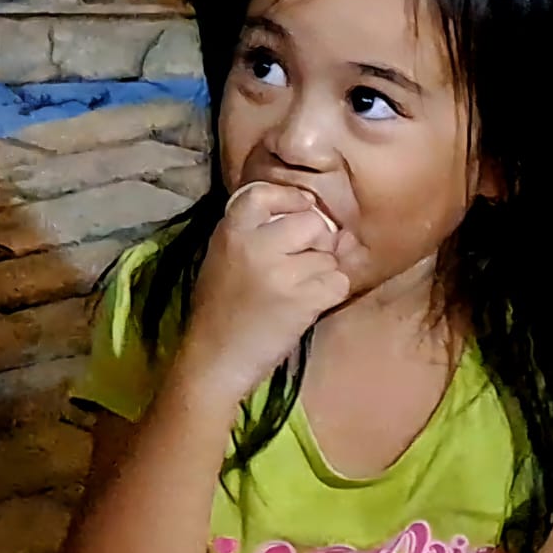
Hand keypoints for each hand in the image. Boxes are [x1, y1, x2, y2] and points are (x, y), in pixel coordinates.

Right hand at [179, 183, 350, 397]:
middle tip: (299, 264)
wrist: (213, 359)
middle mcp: (255, 245)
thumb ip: (256, 233)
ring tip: (296, 291)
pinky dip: (329, 294)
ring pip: (329, 255)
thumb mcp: (223, 257)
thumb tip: (314, 216)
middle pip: (311, 221)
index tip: (297, 211)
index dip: (290, 199)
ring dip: (322, 272)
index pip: (264, 192)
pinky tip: (307, 306)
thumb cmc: (218, 310)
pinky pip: (338, 282)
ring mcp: (279, 272)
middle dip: (316, 241)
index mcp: (230, 231)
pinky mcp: (301, 300)